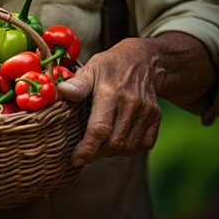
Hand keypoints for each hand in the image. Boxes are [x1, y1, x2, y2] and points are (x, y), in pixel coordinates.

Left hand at [58, 38, 163, 166]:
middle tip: (83, 155)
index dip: (87, 149)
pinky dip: (129, 149)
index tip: (75, 159)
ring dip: (111, 153)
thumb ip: (77, 84)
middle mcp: (131, 103)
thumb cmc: (108, 66)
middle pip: (114, 142)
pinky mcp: (156, 117)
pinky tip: (116, 143)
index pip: (99, 129)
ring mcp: (146, 111)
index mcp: (111, 93)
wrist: (141, 60)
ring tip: (97, 149)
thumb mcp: (90, 69)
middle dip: (95, 154)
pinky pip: (144, 144)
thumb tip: (62, 91)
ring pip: (129, 146)